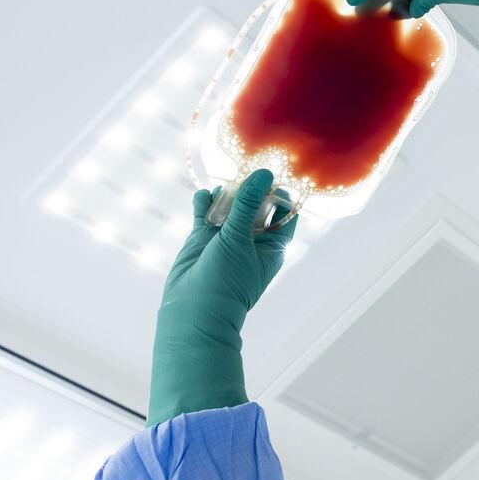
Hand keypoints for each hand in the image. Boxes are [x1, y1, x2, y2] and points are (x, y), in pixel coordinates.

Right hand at [147, 170, 296, 425]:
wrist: (193, 311)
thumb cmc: (226, 281)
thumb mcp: (239, 240)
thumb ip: (247, 206)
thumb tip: (263, 174)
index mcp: (272, 244)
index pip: (285, 213)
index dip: (281, 194)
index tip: (272, 174)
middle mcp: (252, 239)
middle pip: (256, 204)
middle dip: (250, 187)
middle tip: (244, 168)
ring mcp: (227, 238)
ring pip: (230, 206)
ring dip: (227, 193)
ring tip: (223, 184)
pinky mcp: (203, 238)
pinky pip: (206, 213)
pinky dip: (205, 202)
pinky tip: (204, 195)